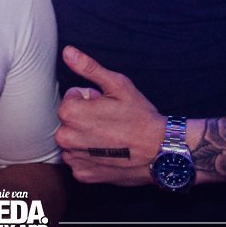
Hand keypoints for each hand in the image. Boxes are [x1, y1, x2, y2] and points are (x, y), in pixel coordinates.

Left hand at [56, 46, 165, 184]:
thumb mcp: (117, 85)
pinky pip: (79, 160)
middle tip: (110, 120)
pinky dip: (90, 156)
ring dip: (86, 137)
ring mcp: (73, 158)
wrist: (160, 152)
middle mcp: (65, 138)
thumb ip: (88, 67)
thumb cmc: (140, 117)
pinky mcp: (82, 175)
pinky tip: (108, 153)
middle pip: (70, 119)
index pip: (71, 97)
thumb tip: (67, 51)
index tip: (107, 105)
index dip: (91, 99)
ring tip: (111, 137)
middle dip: (86, 117)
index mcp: (70, 112)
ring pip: (73, 140)